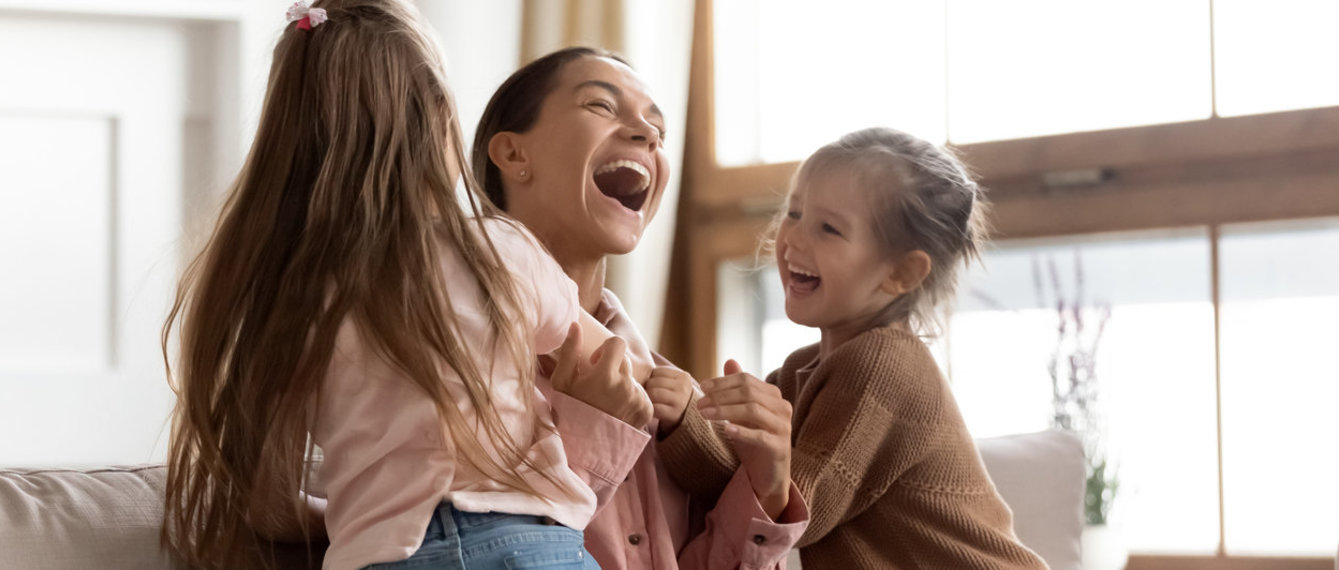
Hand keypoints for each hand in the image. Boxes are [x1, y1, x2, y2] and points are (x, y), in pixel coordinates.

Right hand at [549, 324, 653, 427]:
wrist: (583, 447)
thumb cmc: (569, 411)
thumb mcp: (562, 381)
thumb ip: (569, 351)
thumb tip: (576, 325)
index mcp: (606, 375)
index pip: (618, 343)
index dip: (606, 350)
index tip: (596, 364)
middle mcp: (626, 386)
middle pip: (625, 362)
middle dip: (613, 368)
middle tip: (599, 386)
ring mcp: (638, 399)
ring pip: (633, 378)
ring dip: (622, 384)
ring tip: (607, 402)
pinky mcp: (647, 411)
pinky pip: (642, 393)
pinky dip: (632, 398)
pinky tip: (617, 410)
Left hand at [644, 366, 695, 433]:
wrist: (687, 417)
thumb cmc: (674, 396)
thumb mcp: (674, 383)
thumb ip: (661, 376)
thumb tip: (637, 368)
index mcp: (683, 376)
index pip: (656, 371)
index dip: (651, 378)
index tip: (653, 386)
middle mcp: (683, 387)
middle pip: (653, 382)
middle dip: (647, 388)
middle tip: (647, 394)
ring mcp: (680, 400)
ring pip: (653, 393)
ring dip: (647, 398)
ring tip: (649, 401)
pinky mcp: (674, 414)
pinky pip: (655, 408)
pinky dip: (650, 409)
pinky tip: (652, 410)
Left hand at [697, 360, 792, 519]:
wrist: (769, 474)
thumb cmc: (755, 441)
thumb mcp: (743, 414)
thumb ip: (738, 389)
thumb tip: (729, 360)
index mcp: (774, 396)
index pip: (747, 380)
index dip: (723, 382)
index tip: (702, 386)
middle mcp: (782, 407)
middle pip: (749, 393)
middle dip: (720, 396)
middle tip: (699, 403)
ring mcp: (783, 427)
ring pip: (752, 411)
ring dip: (725, 411)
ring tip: (704, 415)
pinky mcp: (780, 447)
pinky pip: (760, 436)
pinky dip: (742, 431)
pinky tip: (725, 430)